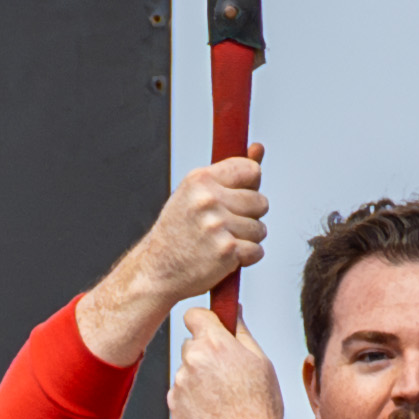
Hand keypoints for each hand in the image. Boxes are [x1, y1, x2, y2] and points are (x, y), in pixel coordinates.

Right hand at [81, 148, 268, 363]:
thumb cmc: (179, 231)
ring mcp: (217, 226)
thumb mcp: (196, 194)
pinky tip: (224, 257)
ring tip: (221, 242)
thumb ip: (231, 173)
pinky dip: (246, 257)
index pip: (250, 170)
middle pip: (260, 202)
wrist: (157, 270)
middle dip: (249, 216)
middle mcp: (208, 199)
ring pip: (260, 229)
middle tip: (224, 226)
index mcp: (200, 179)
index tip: (238, 196)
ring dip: (247, 239)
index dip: (250, 185)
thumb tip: (258, 148)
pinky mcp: (226, 251)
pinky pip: (257, 251)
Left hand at [169, 310, 287, 418]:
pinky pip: (181, 394)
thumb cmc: (258, 408)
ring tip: (222, 398)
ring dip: (199, 379)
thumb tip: (234, 313)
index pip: (194, 314)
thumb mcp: (261, 362)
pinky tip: (212, 411)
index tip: (211, 329)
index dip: (204, 322)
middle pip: (191, 345)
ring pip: (186, 371)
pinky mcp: (173, 405)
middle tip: (226, 373)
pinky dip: (192, 399)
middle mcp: (191, 360)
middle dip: (204, 353)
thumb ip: (241, 332)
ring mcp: (180, 384)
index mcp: (213, 344)